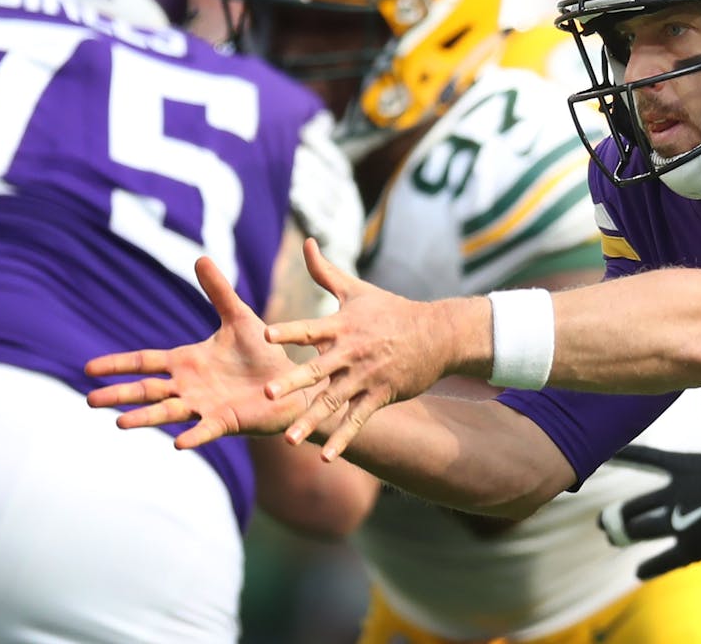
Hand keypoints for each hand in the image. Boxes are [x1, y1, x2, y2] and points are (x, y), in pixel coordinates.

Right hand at [85, 257, 311, 448]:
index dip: (117, 364)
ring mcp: (204, 406)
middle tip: (90, 400)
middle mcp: (189, 386)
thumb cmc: (262, 352)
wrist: (290, 382)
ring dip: (145, 417)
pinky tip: (177, 444)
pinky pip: (206, 430)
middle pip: (146, 390)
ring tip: (120, 423)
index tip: (88, 368)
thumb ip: (219, 291)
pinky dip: (193, 436)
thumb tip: (201, 258)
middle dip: (119, 394)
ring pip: (168, 412)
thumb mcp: (239, 317)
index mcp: (186, 362)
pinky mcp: (225, 421)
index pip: (144, 362)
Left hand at [261, 238, 456, 459]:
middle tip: (268, 394)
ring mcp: (366, 377)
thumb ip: (325, 271)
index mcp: (342, 326)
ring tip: (288, 438)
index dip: (288, 331)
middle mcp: (351, 353)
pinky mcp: (379, 397)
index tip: (265, 335)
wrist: (436, 334)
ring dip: (311, 420)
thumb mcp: (357, 290)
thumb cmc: (390, 310)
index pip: (310, 329)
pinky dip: (343, 439)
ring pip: (334, 402)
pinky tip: (325, 457)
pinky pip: (358, 421)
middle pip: (317, 370)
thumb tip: (306, 242)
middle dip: (294, 382)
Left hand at [597, 388, 700, 578]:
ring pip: (641, 530)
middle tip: (603, 520)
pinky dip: (651, 567)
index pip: (647, 459)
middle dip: (618, 514)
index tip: (605, 455)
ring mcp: (682, 522)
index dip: (625, 458)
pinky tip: (638, 573)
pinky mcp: (695, 547)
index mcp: (688, 468)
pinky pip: (666, 560)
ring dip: (625, 534)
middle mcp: (677, 495)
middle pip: (636, 506)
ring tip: (612, 537)